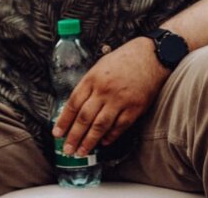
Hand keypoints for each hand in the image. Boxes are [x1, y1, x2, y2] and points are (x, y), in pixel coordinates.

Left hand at [52, 37, 168, 156]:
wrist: (151, 55)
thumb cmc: (124, 60)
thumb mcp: (100, 66)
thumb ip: (89, 85)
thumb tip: (77, 107)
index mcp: (93, 78)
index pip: (73, 103)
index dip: (64, 121)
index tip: (57, 133)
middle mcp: (104, 90)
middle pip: (84, 118)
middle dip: (73, 136)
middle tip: (67, 149)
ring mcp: (120, 100)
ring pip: (100, 126)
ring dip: (89, 141)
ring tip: (82, 151)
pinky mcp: (135, 108)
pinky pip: (119, 127)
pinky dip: (110, 137)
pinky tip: (103, 142)